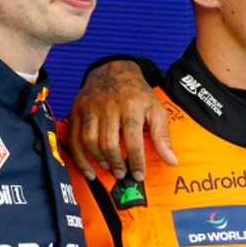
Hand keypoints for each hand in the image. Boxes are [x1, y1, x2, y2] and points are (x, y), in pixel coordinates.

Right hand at [68, 60, 176, 181]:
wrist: (114, 71)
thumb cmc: (137, 94)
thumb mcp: (156, 110)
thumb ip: (162, 137)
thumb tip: (171, 161)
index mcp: (132, 106)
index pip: (133, 140)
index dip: (136, 161)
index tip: (139, 175)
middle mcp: (109, 107)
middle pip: (109, 143)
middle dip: (117, 163)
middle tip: (123, 174)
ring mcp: (90, 109)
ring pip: (90, 141)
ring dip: (99, 161)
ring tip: (110, 169)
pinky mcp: (77, 111)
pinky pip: (74, 139)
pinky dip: (80, 158)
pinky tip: (89, 170)